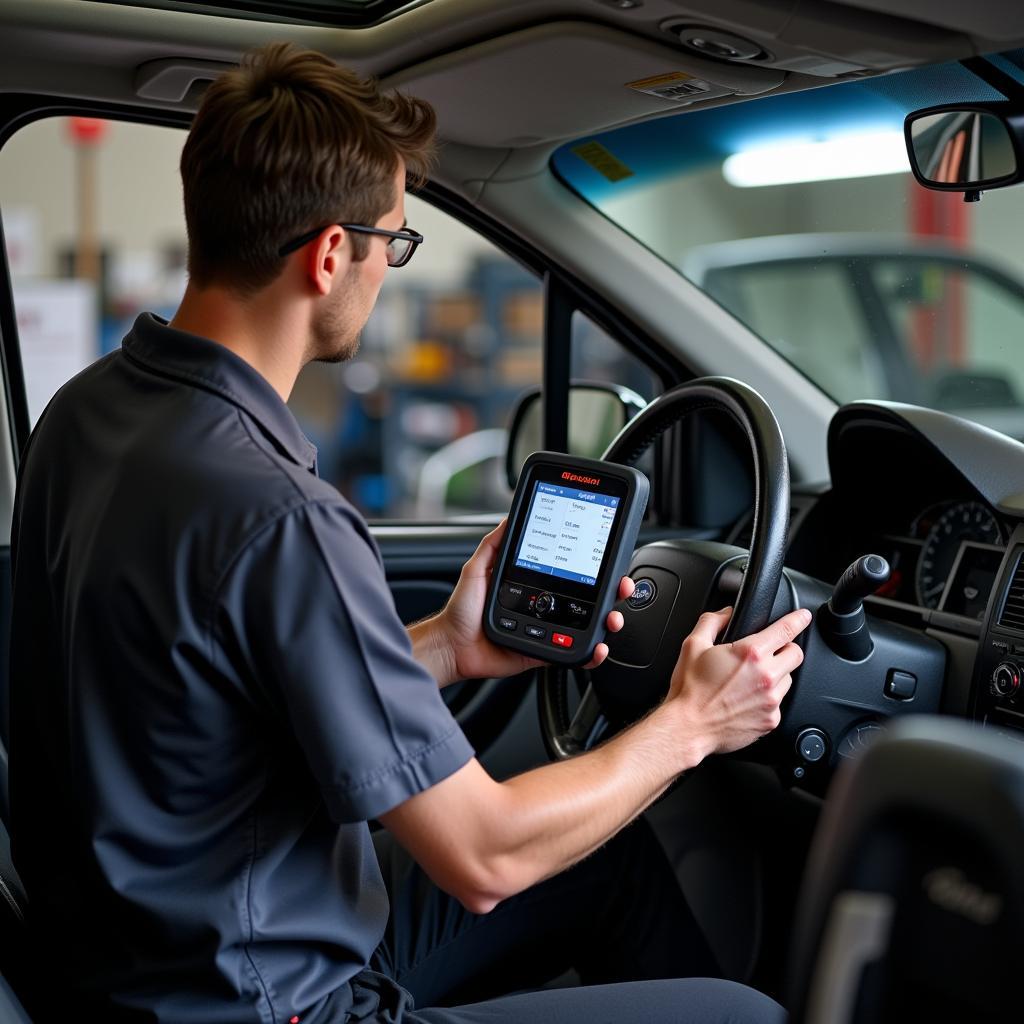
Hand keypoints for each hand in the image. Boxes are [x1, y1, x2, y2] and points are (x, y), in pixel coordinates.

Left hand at [433, 519, 634, 683]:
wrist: (452, 645)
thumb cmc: (462, 610)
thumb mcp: (477, 568)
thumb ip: (494, 544)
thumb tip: (508, 517)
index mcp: (535, 585)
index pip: (572, 573)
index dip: (593, 567)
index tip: (608, 560)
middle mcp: (546, 606)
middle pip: (589, 599)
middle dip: (612, 593)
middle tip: (620, 589)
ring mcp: (548, 630)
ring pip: (588, 626)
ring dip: (608, 621)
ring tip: (613, 618)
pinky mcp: (544, 653)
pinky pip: (572, 654)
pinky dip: (590, 653)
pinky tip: (598, 646)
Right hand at [666, 605, 811, 758]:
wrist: (688, 727)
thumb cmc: (690, 690)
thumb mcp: (693, 645)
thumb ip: (712, 622)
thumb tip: (726, 613)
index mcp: (750, 654)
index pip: (785, 630)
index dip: (798, 620)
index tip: (803, 617)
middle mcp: (766, 676)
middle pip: (796, 654)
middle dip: (786, 649)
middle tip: (769, 652)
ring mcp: (771, 700)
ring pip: (788, 679)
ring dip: (777, 674)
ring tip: (751, 680)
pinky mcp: (771, 720)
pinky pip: (779, 703)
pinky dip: (768, 698)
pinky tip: (747, 699)